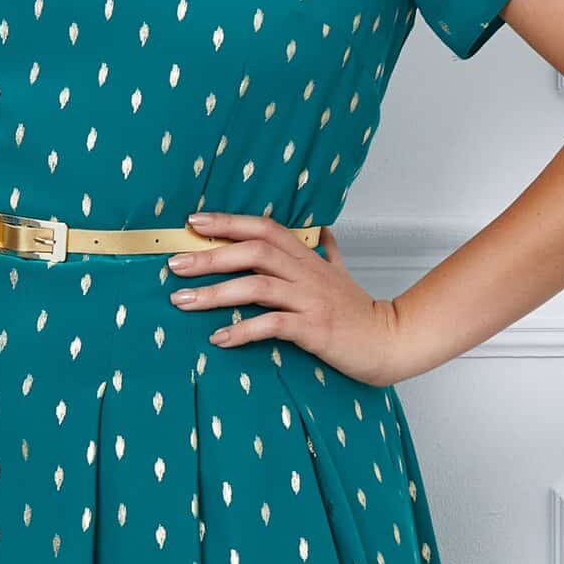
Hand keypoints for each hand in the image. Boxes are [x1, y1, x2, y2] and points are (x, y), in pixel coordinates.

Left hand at [167, 210, 408, 386]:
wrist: (389, 341)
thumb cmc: (359, 310)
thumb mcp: (342, 274)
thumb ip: (328, 251)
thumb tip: (324, 232)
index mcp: (308, 258)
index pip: (264, 228)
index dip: (228, 222)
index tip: (194, 223)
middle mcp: (306, 273)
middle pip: (253, 252)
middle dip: (210, 256)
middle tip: (174, 265)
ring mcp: (310, 300)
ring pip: (257, 287)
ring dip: (216, 293)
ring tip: (183, 301)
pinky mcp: (313, 329)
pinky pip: (272, 325)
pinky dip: (242, 330)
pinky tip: (219, 338)